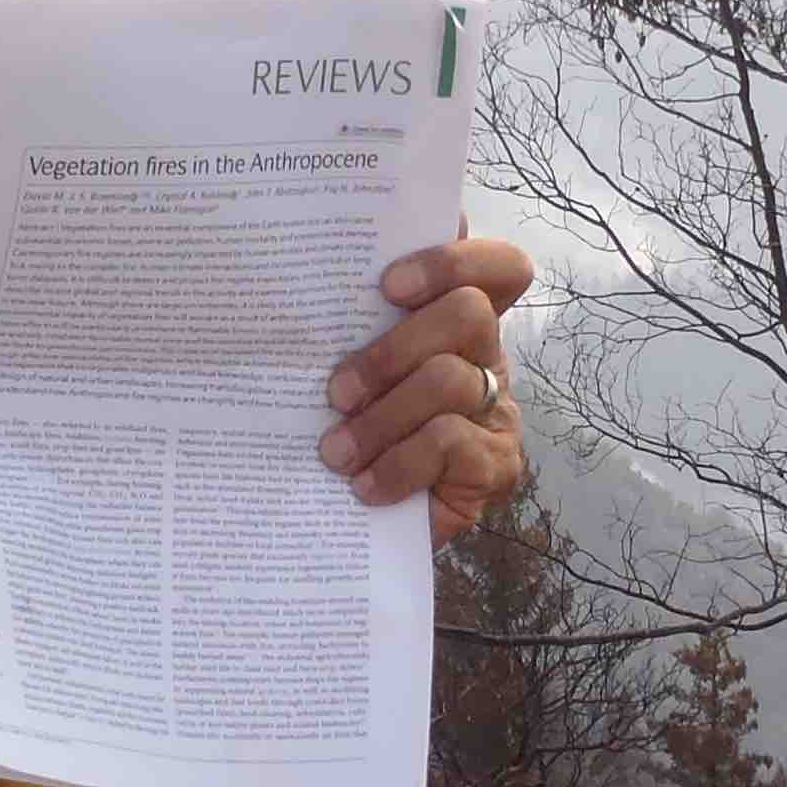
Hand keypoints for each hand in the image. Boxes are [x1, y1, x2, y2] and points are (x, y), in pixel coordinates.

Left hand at [322, 232, 535, 546]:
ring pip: (450, 380)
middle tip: (336, 393)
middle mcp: (484, 356)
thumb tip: (290, 277)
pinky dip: (397, 464)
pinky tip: (364, 486)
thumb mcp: (342, 369)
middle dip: (392, 350)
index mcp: (452, 318)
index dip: (451, 261)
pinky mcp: (495, 465)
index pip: (494, 265)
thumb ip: (341, 324)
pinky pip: (449, 443)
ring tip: (335, 452)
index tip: (387, 285)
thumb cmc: (346, 430)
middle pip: (469, 313)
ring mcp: (496, 410)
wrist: (358, 525)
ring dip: (381, 418)